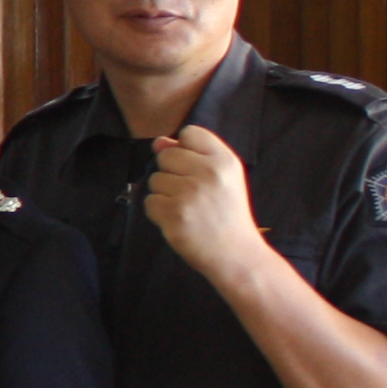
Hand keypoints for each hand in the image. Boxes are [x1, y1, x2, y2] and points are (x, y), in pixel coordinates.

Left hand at [141, 128, 267, 284]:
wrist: (236, 254)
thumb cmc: (226, 213)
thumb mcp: (222, 178)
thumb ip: (193, 155)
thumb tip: (158, 142)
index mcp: (224, 160)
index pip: (189, 132)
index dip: (186, 149)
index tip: (196, 170)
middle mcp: (209, 173)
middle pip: (166, 156)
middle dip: (172, 174)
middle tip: (193, 195)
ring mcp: (190, 194)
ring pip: (155, 179)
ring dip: (165, 195)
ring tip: (188, 210)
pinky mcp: (175, 215)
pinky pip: (150, 202)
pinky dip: (160, 213)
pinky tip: (180, 221)